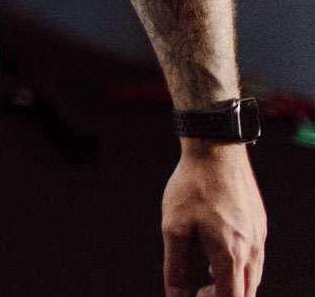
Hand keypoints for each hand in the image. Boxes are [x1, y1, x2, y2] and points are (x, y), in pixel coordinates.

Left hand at [164, 141, 265, 295]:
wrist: (216, 151)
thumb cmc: (192, 186)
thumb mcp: (174, 228)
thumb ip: (176, 267)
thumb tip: (175, 294)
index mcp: (232, 255)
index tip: (195, 296)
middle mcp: (252, 249)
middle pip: (246, 292)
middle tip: (198, 292)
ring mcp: (259, 236)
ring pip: (253, 276)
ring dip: (232, 284)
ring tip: (205, 278)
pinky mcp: (259, 224)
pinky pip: (256, 257)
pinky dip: (239, 267)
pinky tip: (218, 257)